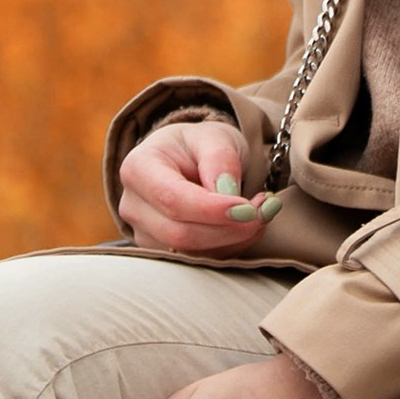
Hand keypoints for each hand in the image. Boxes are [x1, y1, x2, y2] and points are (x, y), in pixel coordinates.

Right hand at [116, 115, 281, 253]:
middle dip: (229, 229)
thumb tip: (228, 194)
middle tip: (266, 210)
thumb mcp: (214, 137)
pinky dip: (230, 248)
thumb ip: (220, 159)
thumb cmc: (199, 146)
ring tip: (261, 212)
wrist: (187, 160)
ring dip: (234, 240)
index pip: (173, 199)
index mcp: (138, 168)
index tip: (249, 209)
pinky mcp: (161, 253)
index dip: (212, 210)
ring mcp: (143, 233)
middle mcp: (133, 205)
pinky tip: (247, 226)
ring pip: (191, 254)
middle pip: (180, 234)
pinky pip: (199, 261)